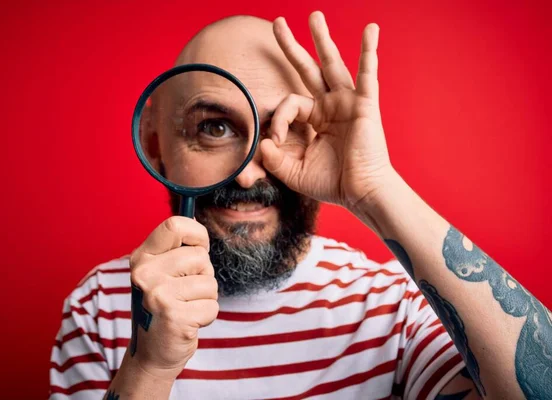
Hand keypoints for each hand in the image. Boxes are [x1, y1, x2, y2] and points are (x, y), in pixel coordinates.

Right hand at [128, 216, 218, 378]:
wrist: (152, 354)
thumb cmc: (163, 308)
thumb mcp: (160, 273)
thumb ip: (175, 249)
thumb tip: (194, 217)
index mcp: (142, 257)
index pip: (174, 225)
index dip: (197, 235)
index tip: (199, 248)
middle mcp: (145, 273)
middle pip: (200, 257)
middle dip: (203, 275)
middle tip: (185, 293)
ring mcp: (158, 295)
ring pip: (209, 283)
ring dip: (206, 298)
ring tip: (186, 307)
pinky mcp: (175, 317)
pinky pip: (212, 306)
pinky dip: (206, 316)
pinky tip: (188, 323)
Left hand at [261, 11, 394, 209]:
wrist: (361, 194)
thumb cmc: (334, 184)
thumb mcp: (295, 172)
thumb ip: (275, 159)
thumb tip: (261, 144)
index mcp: (316, 119)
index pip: (289, 104)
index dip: (277, 119)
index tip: (273, 141)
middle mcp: (331, 106)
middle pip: (309, 69)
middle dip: (292, 47)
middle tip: (277, 23)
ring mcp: (348, 103)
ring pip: (332, 64)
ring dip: (323, 39)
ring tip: (315, 16)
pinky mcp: (364, 105)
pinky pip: (366, 75)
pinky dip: (368, 52)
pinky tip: (371, 30)